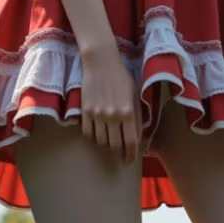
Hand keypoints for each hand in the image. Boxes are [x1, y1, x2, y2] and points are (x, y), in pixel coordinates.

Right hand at [80, 46, 142, 163]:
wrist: (101, 62)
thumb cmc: (121, 78)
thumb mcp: (134, 95)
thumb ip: (137, 117)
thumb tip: (137, 137)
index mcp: (129, 112)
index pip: (131, 142)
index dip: (131, 155)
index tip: (130, 160)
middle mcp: (113, 115)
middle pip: (115, 146)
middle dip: (119, 154)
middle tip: (121, 157)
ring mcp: (98, 114)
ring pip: (101, 142)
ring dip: (107, 147)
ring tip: (110, 145)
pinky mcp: (86, 111)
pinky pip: (88, 134)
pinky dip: (94, 139)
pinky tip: (98, 137)